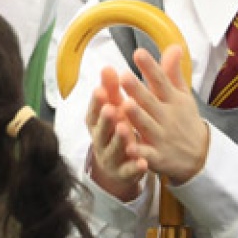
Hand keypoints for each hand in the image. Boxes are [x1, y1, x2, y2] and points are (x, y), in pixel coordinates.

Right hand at [86, 65, 148, 200]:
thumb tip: (107, 65)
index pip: (94, 110)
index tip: (100, 90)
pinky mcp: (123, 172)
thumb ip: (112, 88)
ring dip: (119, 140)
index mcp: (97, 122)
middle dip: (105, 119)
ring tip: (126, 130)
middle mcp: (101, 139)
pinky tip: (143, 162)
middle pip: (102, 129)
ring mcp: (111, 157)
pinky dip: (135, 167)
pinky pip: (129, 170)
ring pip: (114, 149)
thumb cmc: (115, 127)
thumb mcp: (113, 108)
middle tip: (111, 108)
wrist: (117, 164)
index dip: (96, 102)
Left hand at [118, 46, 210, 185]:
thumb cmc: (185, 121)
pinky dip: (139, 153)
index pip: (161, 81)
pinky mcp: (157, 157)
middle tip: (124, 76)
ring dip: (137, 116)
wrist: (201, 158)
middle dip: (138, 90)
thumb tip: (173, 45)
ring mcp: (162, 137)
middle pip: (150, 102)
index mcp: (172, 100)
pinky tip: (129, 148)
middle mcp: (167, 117)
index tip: (138, 52)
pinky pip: (147, 154)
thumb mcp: (183, 96)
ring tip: (126, 105)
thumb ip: (173, 72)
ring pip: (147, 125)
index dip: (150, 67)